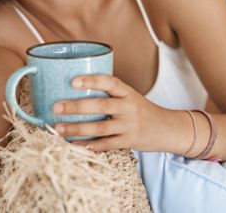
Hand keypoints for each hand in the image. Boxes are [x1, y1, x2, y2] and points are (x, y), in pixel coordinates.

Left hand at [53, 75, 170, 151]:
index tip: (73, 81)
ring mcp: (129, 126)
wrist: (168, 128)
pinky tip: (73, 145)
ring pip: (100, 127)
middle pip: (101, 106)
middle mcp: (129, 108)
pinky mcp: (129, 142)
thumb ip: (110, 93)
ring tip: (59, 128)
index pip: (111, 82)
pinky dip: (88, 145)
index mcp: (128, 92)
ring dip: (77, 129)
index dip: (92, 80)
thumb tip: (75, 89)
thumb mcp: (131, 96)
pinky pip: (105, 144)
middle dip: (77, 107)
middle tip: (57, 107)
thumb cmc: (142, 110)